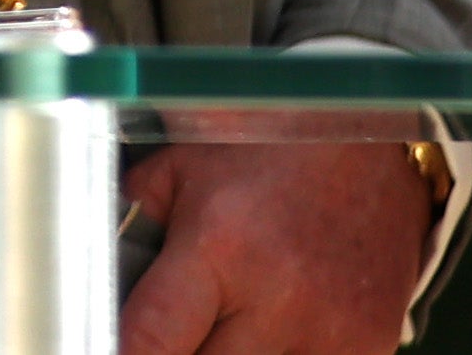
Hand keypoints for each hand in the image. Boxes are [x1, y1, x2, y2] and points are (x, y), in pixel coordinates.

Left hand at [119, 112, 435, 354]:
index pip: (153, 337)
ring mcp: (332, 330)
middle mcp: (278, 298)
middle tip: (173, 331)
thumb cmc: (266, 149)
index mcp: (218, 248)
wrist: (365, 138)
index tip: (106, 347)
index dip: (125, 351)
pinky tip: (269, 335)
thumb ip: (139, 219)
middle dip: (180, 353)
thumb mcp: (180, 168)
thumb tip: (100, 264)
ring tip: (220, 329)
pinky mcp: (372, 344)